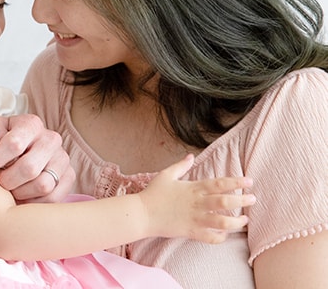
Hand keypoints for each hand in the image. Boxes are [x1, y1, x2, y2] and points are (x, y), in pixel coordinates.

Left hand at [0, 113, 74, 202]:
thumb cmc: (0, 142)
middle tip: (1, 182)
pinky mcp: (69, 176)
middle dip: (9, 181)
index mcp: (31, 124)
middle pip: (29, 168)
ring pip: (43, 185)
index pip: (15, 144)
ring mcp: (62, 157)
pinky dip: (35, 202)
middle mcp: (51, 138)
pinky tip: (24, 196)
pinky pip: (53, 197)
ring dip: (22, 193)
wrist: (18, 149)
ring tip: (12, 189)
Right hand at [137, 154, 255, 243]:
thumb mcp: (166, 175)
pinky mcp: (191, 232)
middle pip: (225, 202)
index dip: (236, 182)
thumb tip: (191, 156)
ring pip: (222, 222)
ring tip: (244, 220)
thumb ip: (180, 166)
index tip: (249, 181)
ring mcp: (195, 219)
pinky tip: (225, 234)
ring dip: (237, 222)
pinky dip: (220, 237)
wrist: (142, 214)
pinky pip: (210, 237)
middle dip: (242, 201)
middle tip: (253, 199)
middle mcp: (197, 203)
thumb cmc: (153, 194)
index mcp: (193, 188)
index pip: (220, 184)